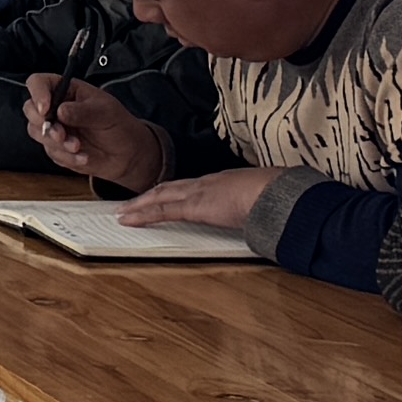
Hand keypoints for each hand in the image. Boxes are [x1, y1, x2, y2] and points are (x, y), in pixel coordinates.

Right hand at [34, 77, 174, 187]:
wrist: (127, 155)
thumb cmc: (118, 125)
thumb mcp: (106, 112)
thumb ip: (83, 111)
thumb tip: (60, 111)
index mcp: (66, 90)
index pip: (38, 83)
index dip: (37, 93)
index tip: (46, 109)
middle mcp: (55, 107)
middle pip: (30, 109)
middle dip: (45, 124)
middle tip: (62, 134)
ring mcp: (54, 128)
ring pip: (36, 132)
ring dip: (56, 143)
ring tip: (78, 148)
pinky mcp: (56, 148)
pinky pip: (50, 152)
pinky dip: (67, 157)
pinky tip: (84, 157)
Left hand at [116, 163, 270, 233]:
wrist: (278, 193)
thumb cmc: (279, 196)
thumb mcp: (266, 200)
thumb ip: (258, 207)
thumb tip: (264, 215)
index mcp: (223, 181)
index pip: (190, 186)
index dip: (173, 190)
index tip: (160, 196)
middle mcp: (206, 183)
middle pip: (169, 188)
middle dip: (149, 196)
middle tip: (130, 203)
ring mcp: (198, 193)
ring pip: (159, 196)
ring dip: (139, 204)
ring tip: (122, 212)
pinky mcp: (194, 207)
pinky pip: (162, 211)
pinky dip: (142, 214)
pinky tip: (128, 219)